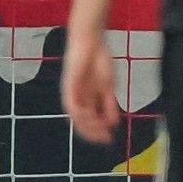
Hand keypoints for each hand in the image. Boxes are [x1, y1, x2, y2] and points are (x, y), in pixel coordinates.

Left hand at [62, 25, 120, 143]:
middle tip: (106, 139)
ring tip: (101, 130)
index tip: (110, 139)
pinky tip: (91, 117)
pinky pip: (71, 105)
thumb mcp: (109, 87)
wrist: (92, 41)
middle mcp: (78, 99)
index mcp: (88, 98)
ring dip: (88, 126)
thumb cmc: (100, 59)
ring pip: (77, 117)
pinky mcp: (68, 86)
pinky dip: (81, 114)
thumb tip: (114, 123)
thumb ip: (109, 105)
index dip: (99, 131)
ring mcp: (72, 93)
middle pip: (83, 122)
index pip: (91, 120)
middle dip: (94, 132)